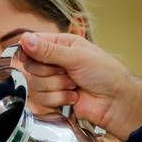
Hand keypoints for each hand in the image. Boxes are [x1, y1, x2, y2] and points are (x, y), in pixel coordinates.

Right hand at [18, 32, 141, 140]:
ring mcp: (54, 82)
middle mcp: (55, 63)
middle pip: (32, 67)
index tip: (30, 56)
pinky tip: (74, 97)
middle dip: (49, 72)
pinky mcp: (55, 100)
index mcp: (61, 45)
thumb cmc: (105, 74)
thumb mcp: (76, 57)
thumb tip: (25, 40)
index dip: (29, 51)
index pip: (34, 44)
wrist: (115, 101)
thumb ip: (49, 50)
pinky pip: (43, 100)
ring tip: (75, 86)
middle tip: (67, 72)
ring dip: (58, 88)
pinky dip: (59, 100)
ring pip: (36, 86)